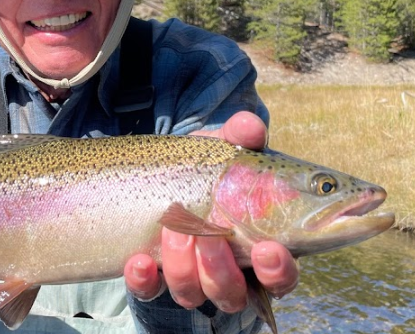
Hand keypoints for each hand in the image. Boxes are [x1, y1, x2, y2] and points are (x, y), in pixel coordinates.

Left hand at [124, 111, 299, 310]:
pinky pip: (148, 292)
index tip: (267, 250)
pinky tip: (140, 261)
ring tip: (175, 229)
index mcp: (257, 248)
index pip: (280, 277)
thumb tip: (250, 127)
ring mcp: (188, 279)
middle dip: (220, 268)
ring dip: (184, 266)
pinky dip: (144, 279)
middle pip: (232, 293)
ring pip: (192, 293)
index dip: (278, 270)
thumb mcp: (223, 151)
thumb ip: (241, 137)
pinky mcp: (152, 278)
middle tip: (208, 234)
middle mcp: (227, 273)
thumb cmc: (206, 169)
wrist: (161, 176)